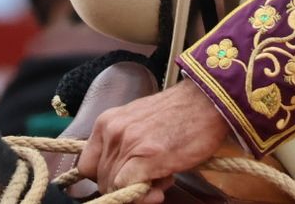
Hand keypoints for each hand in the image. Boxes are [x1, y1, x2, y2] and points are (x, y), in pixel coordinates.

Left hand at [79, 80, 231, 203]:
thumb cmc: (179, 114)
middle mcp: (112, 131)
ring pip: (114, 187)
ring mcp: (128, 144)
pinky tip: (159, 189)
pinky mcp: (145, 157)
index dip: (105, 178)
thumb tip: (120, 181)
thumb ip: (124, 147)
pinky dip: (142, 197)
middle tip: (150, 179)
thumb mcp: (139, 123)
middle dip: (123, 187)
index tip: (123, 180)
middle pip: (101, 180)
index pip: (87, 166)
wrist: (207, 100)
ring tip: (160, 177)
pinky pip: (128, 191)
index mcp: (106, 122)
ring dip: (137, 191)